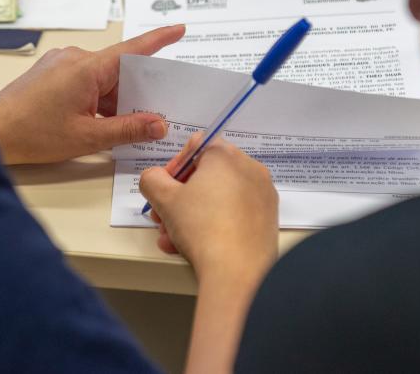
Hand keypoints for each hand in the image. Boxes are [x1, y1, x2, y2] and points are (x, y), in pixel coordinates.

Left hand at [0, 25, 184, 164]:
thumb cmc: (33, 132)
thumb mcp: (87, 136)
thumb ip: (128, 129)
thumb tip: (159, 124)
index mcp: (87, 68)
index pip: (133, 49)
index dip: (159, 39)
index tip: (179, 30)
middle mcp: (76, 57)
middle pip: (120, 70)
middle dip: (134, 93)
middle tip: (144, 118)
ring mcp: (63, 62)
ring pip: (103, 78)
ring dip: (113, 100)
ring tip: (107, 128)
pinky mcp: (54, 71)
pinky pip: (87, 79)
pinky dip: (97, 98)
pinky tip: (95, 121)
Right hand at [140, 134, 278, 280]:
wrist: (239, 273)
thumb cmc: (202, 228)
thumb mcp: (165, 199)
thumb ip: (152, 179)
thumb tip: (155, 178)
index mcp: (226, 155)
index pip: (196, 147)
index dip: (174, 167)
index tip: (163, 189)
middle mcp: (250, 169)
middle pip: (207, 175)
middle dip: (179, 197)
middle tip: (162, 216)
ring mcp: (262, 194)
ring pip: (219, 198)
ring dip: (191, 215)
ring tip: (172, 239)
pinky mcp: (268, 218)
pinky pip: (235, 213)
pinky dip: (214, 224)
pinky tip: (192, 246)